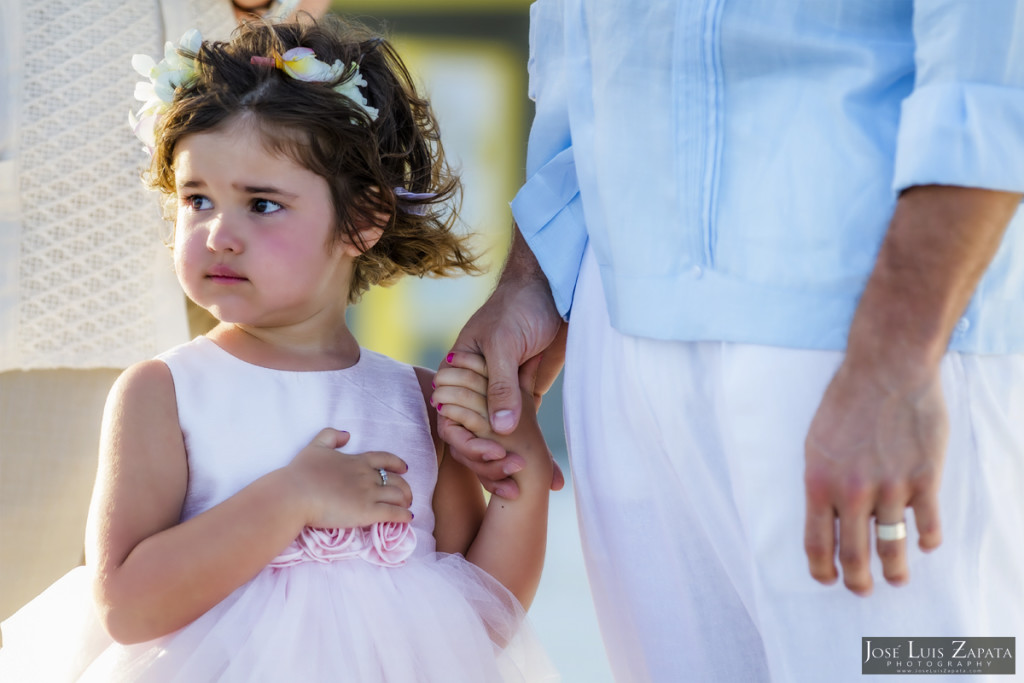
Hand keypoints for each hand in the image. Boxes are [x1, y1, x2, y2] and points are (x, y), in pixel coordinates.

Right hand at [284, 428, 413, 527]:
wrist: (295, 495)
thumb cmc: (301, 472)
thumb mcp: (315, 446)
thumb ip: (331, 435)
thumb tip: (347, 434)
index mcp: (357, 461)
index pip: (384, 459)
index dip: (397, 463)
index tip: (404, 468)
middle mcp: (367, 476)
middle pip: (396, 480)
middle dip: (405, 488)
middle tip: (407, 495)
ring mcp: (369, 494)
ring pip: (398, 496)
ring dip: (405, 501)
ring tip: (407, 507)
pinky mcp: (368, 512)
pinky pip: (393, 513)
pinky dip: (403, 516)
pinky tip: (408, 518)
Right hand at [437, 228, 565, 497]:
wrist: (552, 290)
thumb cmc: (518, 307)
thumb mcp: (504, 344)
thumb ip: (501, 385)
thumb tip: (501, 429)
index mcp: (458, 376)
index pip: (452, 421)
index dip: (469, 444)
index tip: (494, 456)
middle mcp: (475, 391)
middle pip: (474, 440)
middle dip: (491, 465)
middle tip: (513, 481)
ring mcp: (501, 398)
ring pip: (500, 443)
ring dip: (512, 466)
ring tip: (531, 487)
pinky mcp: (526, 401)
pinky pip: (527, 435)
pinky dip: (537, 457)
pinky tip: (551, 480)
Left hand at [804, 358, 945, 594]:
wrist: (886, 370)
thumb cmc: (846, 403)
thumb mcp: (816, 443)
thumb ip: (822, 483)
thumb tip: (829, 519)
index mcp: (819, 483)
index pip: (816, 542)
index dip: (822, 569)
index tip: (827, 580)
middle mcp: (853, 492)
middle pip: (855, 554)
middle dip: (858, 580)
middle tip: (862, 589)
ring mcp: (891, 487)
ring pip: (893, 547)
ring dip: (896, 570)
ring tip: (897, 578)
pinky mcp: (925, 479)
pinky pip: (927, 525)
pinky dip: (927, 540)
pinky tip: (926, 543)